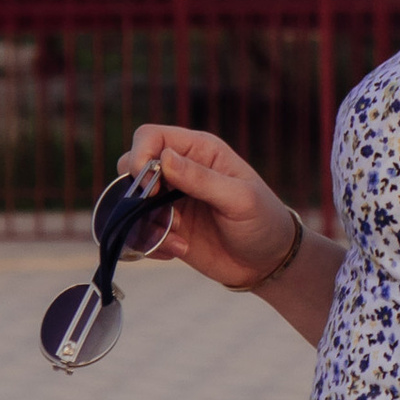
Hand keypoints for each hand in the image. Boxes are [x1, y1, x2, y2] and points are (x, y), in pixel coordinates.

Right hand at [122, 124, 298, 291]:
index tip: (149, 185)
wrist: (268, 262)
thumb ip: (202, 179)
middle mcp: (180, 171)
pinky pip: (139, 232)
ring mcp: (170, 201)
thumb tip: (164, 159)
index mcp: (199, 151)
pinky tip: (179, 251)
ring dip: (145, 225)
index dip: (140, 155)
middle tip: (161, 215)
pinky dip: (151, 243)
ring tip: (179, 241)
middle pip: (131, 166)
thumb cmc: (263, 221)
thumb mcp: (239, 199)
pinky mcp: (167, 228)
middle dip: (135, 193)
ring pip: (130, 203)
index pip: (151, 137)